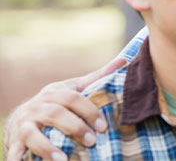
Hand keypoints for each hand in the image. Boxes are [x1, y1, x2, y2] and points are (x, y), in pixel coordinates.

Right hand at [4, 57, 126, 160]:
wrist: (22, 116)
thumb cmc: (57, 102)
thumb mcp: (75, 88)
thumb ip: (98, 78)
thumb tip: (124, 61)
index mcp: (55, 92)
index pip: (73, 98)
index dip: (89, 111)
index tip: (103, 127)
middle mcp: (38, 105)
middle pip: (56, 114)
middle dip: (75, 127)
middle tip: (92, 142)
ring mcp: (24, 123)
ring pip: (33, 133)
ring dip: (47, 147)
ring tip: (63, 160)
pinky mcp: (14, 140)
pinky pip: (15, 150)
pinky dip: (18, 159)